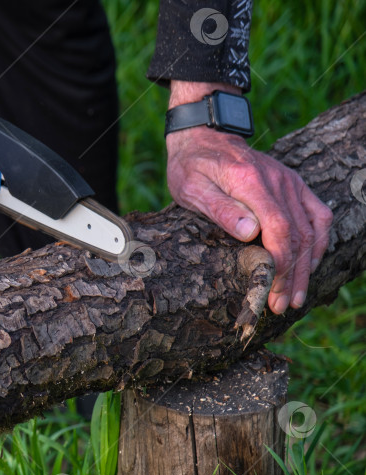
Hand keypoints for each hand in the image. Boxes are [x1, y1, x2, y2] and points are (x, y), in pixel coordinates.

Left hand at [166, 82, 332, 314]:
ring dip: (307, 265)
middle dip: (293, 275)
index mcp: (251, 183)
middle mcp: (278, 181)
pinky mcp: (292, 183)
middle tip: (284, 305)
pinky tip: (311, 263)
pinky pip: (317, 214)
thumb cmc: (191, 165)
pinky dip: (318, 241)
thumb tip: (250, 232)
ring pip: (311, 229)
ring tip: (297, 295)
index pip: (278, 229)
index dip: (281, 263)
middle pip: (297, 235)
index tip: (274, 290)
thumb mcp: (191, 187)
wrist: (203, 135)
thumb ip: (221, 209)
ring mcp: (289, 182)